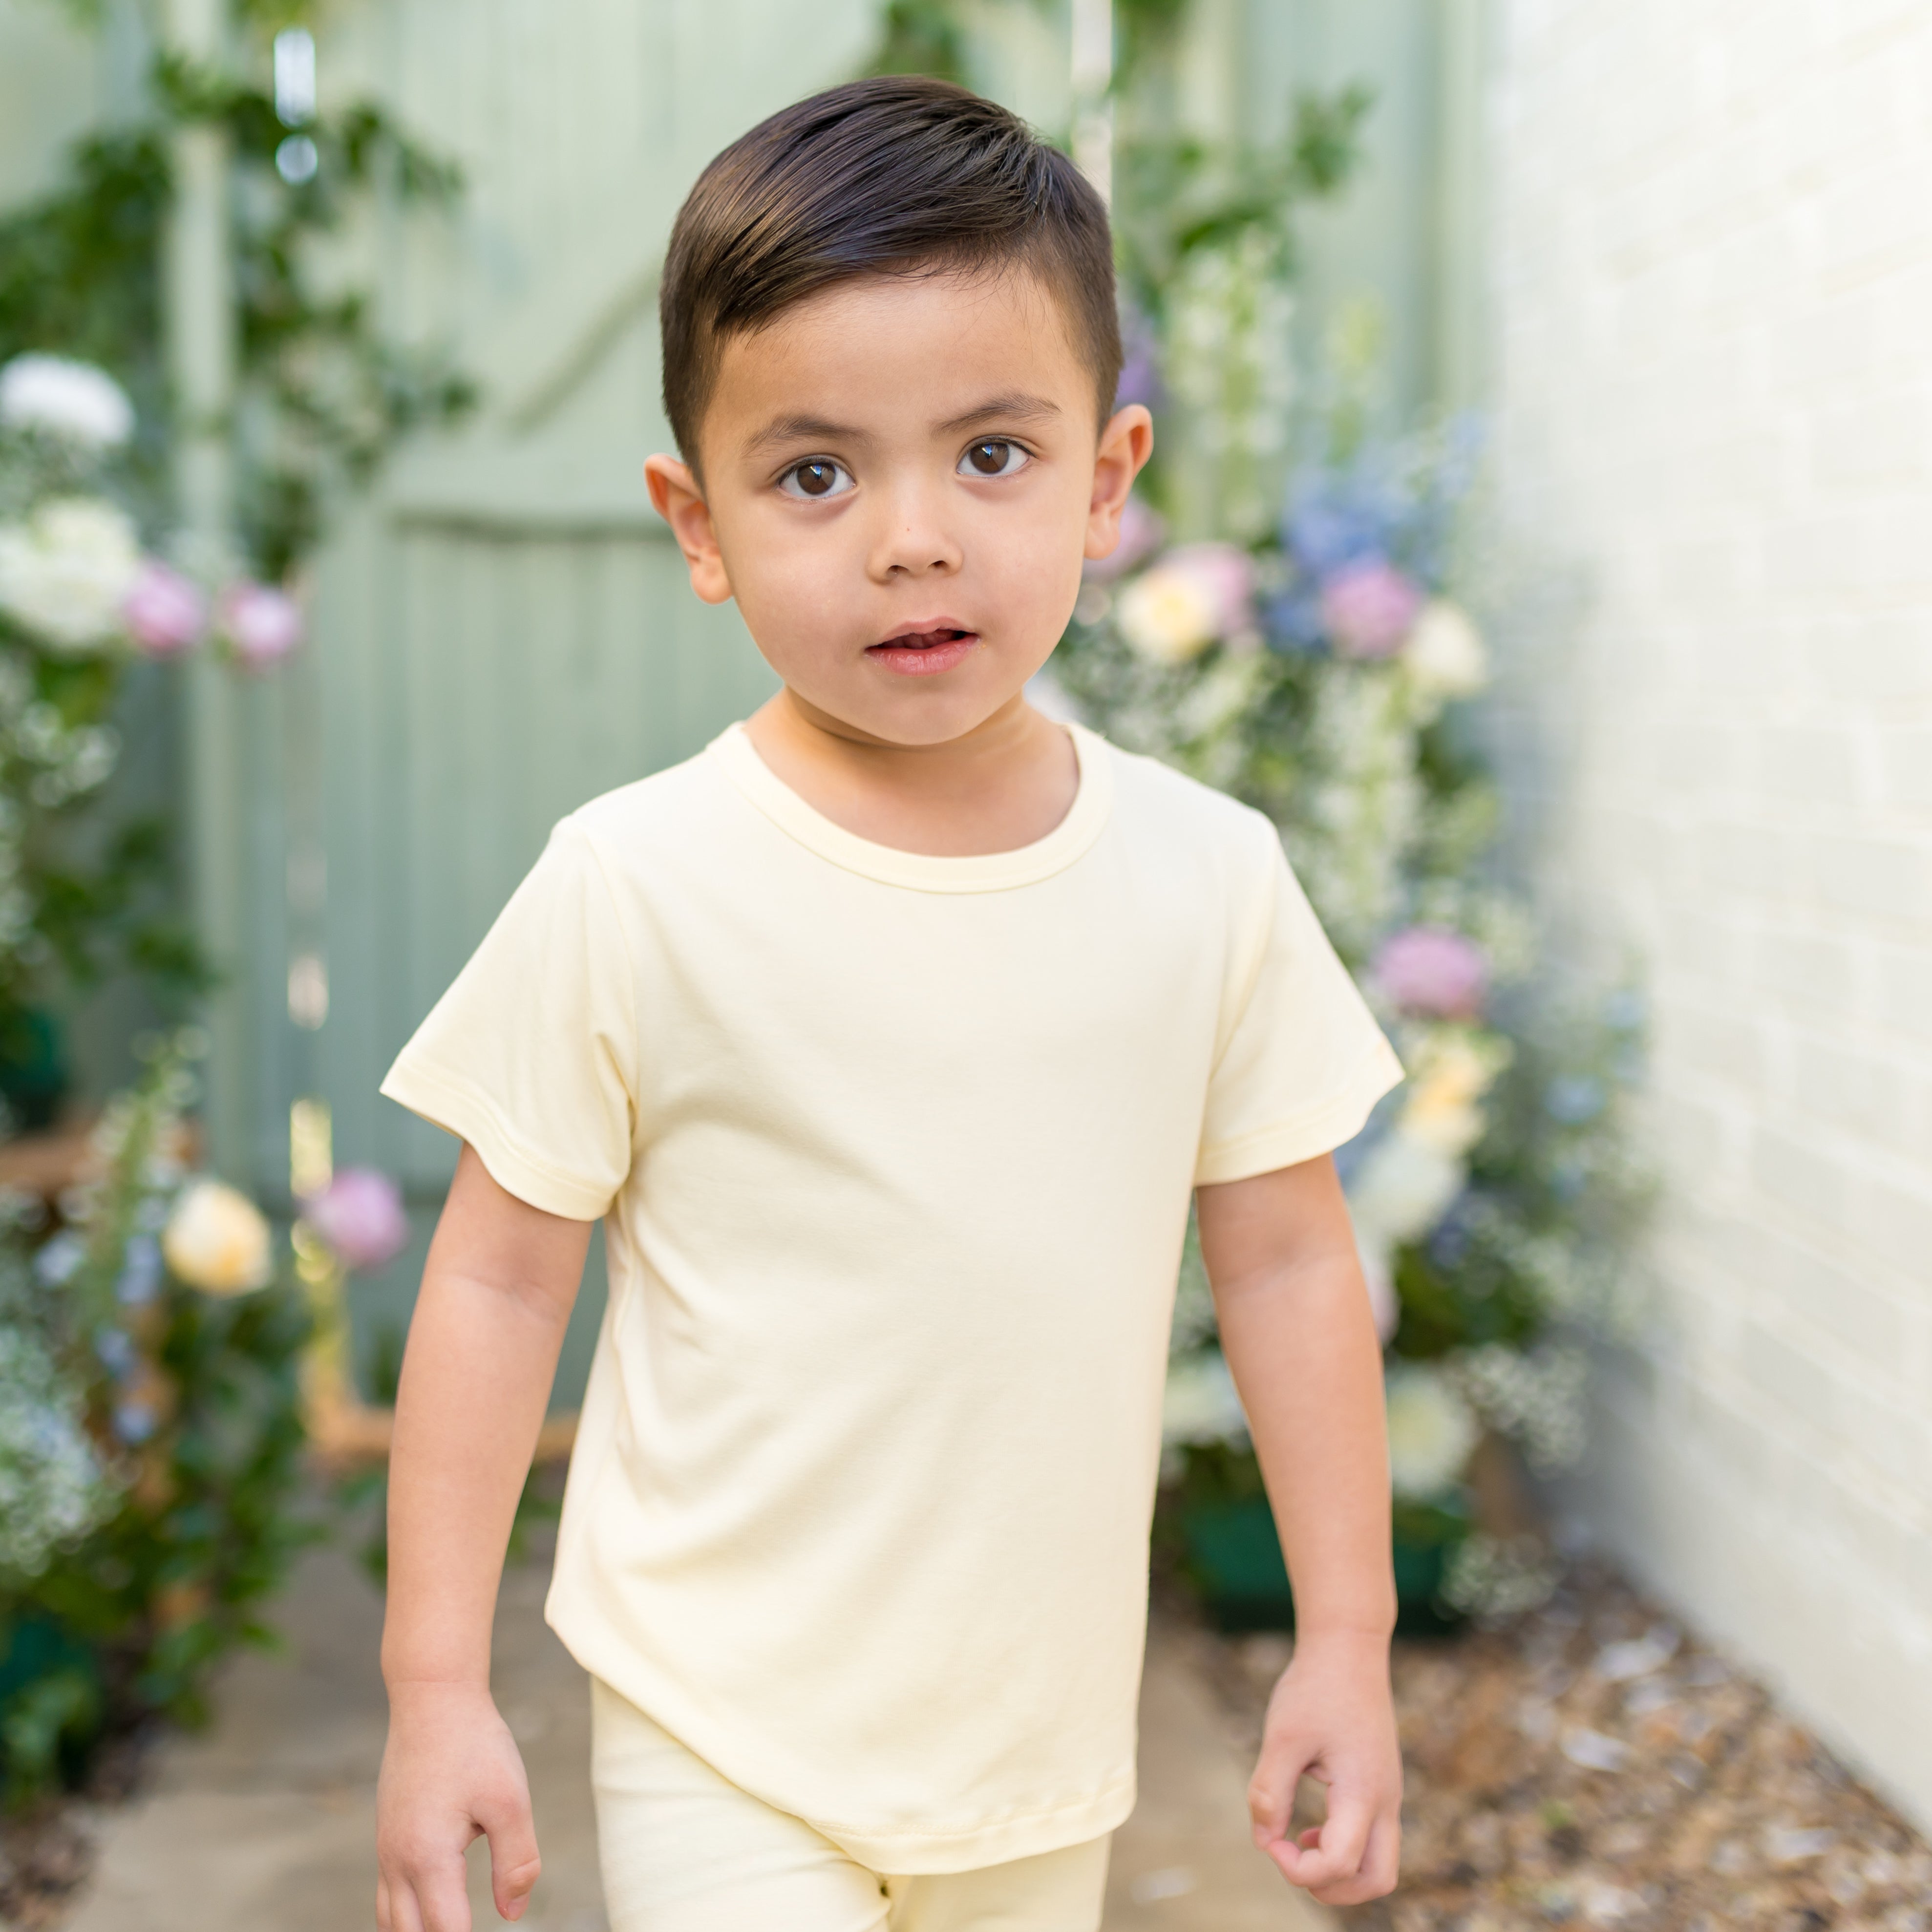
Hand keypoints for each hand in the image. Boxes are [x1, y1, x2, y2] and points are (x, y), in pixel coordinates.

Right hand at [377, 1680, 541, 1930]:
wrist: (432, 1699)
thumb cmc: (474, 1746)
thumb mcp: (510, 1801)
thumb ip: (515, 1863)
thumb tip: (513, 1915)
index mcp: (428, 1858)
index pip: (446, 1931)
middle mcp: (398, 1862)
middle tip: (467, 1931)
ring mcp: (386, 1849)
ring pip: (390, 1919)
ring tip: (447, 1925)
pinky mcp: (387, 1835)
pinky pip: (388, 1894)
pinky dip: (406, 1914)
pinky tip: (431, 1910)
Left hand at [1246, 1629, 1401, 1905]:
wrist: (1348, 1646)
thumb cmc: (1315, 1687)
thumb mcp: (1282, 1736)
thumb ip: (1270, 1792)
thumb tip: (1264, 1841)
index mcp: (1362, 1791)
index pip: (1338, 1864)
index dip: (1298, 1870)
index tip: (1270, 1842)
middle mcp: (1385, 1800)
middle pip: (1375, 1881)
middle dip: (1331, 1889)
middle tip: (1291, 1860)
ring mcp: (1388, 1794)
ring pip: (1379, 1864)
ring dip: (1339, 1871)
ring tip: (1299, 1841)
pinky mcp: (1380, 1785)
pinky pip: (1372, 1839)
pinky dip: (1344, 1849)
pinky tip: (1311, 1825)